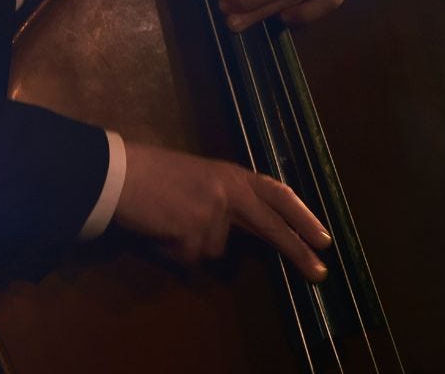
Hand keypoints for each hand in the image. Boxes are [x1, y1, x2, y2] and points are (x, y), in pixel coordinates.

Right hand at [113, 141, 330, 281]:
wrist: (120, 174)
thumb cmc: (150, 172)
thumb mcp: (196, 178)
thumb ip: (221, 199)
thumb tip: (231, 230)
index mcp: (230, 174)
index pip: (276, 193)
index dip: (301, 215)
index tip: (323, 237)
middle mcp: (228, 191)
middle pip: (271, 225)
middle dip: (297, 250)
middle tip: (321, 272)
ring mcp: (214, 213)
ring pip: (212, 249)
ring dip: (190, 243)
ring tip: (166, 219)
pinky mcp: (195, 232)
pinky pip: (188, 257)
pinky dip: (172, 250)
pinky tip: (158, 229)